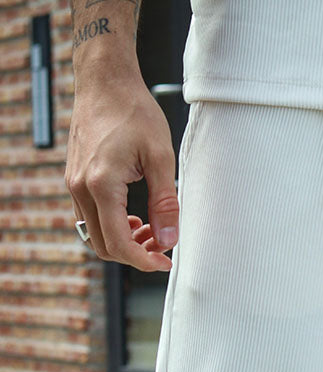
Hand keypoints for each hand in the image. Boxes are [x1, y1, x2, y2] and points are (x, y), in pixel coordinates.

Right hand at [66, 77, 179, 271]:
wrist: (105, 81)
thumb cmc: (133, 110)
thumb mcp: (160, 156)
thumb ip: (165, 202)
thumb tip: (169, 239)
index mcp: (102, 185)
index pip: (119, 244)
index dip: (144, 261)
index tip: (165, 261)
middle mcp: (81, 188)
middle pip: (104, 247)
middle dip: (135, 254)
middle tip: (162, 245)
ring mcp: (74, 184)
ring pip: (95, 236)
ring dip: (123, 242)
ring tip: (150, 229)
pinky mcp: (75, 180)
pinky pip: (89, 219)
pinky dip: (111, 227)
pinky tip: (133, 217)